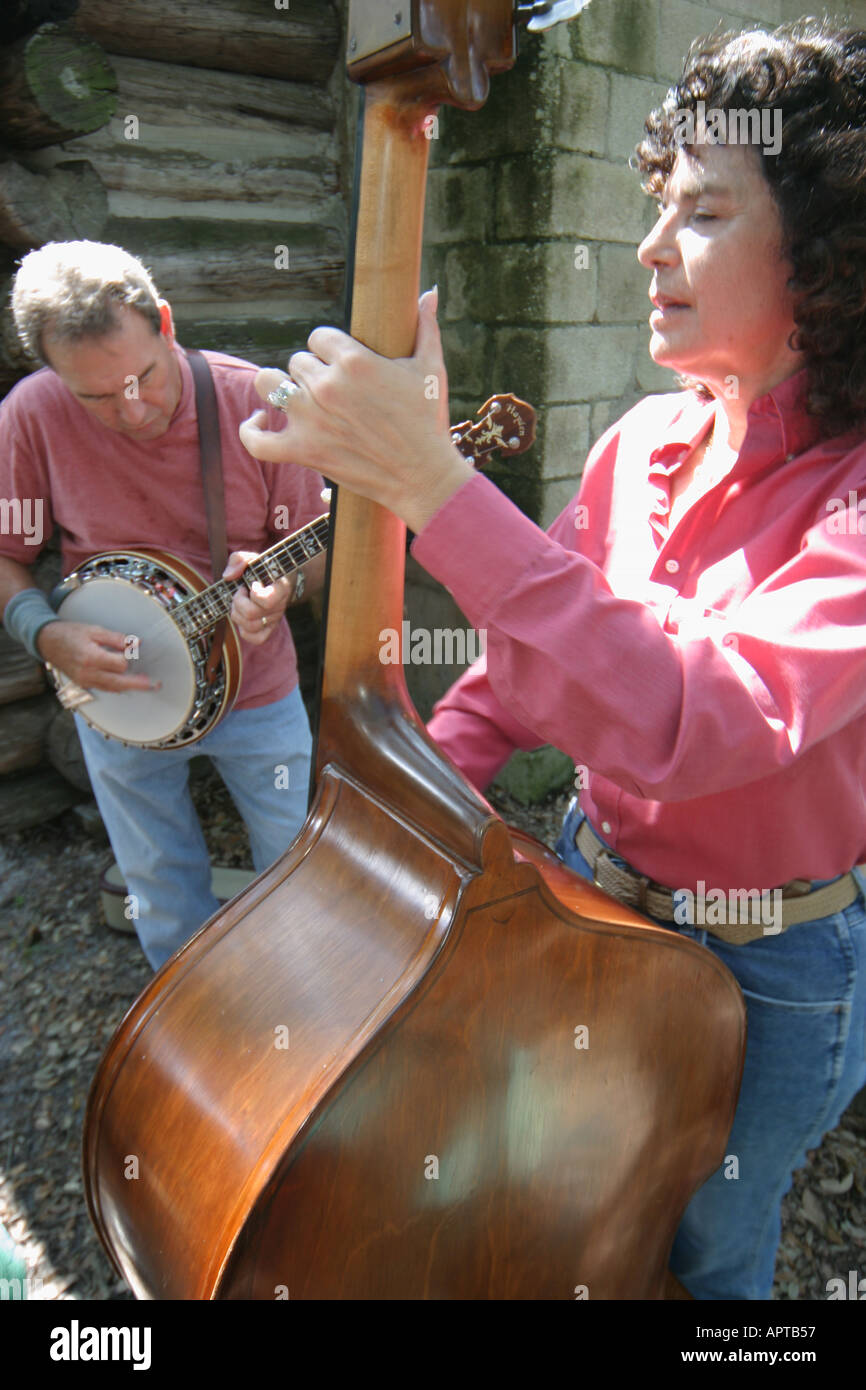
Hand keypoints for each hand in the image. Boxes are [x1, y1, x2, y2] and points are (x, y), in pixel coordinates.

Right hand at [37, 621, 157, 691]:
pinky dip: (116, 687)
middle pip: (119, 683)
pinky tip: (126, 684)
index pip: (119, 664)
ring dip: (129, 687)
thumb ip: (115, 639)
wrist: (47, 642)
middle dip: (137, 684)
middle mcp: (88, 673)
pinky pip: (104, 688)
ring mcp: (85, 681)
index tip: (134, 650)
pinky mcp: (83, 684)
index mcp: (91, 658)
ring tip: (145, 685)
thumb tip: (135, 643)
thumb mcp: (94, 630)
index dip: (129, 658)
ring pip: (112, 689)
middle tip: (153, 684)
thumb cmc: (70, 633)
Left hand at [225, 550, 291, 643]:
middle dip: (238, 603)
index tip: (253, 584)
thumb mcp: (251, 559)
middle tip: (241, 592)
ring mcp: (274, 620)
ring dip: (237, 614)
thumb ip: (239, 560)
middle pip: (252, 614)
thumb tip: (228, 576)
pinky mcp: (268, 630)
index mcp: (281, 589)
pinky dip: (244, 629)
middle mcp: (280, 607)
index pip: (267, 601)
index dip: (254, 594)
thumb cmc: (261, 569)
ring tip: (240, 603)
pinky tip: (243, 617)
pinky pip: (255, 638)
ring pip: (250, 626)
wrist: (273, 580)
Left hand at [238, 287, 474, 533]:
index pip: (319, 337)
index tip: (340, 363)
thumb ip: (425, 327)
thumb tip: (428, 294)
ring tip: (293, 395)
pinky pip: (257, 440)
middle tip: (334, 392)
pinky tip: (260, 420)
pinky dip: (251, 430)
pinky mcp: (303, 451)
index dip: (328, 349)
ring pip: (269, 384)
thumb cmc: (428, 421)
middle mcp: (327, 385)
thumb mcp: (431, 369)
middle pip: (298, 362)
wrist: (422, 476)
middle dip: (313, 373)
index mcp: (354, 360)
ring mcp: (310, 419)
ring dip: (278, 387)